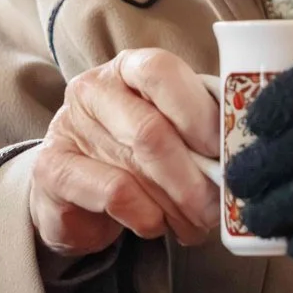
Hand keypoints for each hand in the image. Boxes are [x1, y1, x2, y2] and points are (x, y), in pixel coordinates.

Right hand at [28, 47, 221, 258]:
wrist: (78, 193)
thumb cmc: (137, 155)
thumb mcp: (173, 133)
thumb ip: (202, 131)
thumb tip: (240, 151)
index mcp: (130, 69)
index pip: (161, 72)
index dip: (198, 113)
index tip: (224, 151)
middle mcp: (94, 89)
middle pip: (151, 130)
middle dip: (193, 177)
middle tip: (216, 207)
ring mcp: (69, 127)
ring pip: (136, 168)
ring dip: (175, 205)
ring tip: (194, 223)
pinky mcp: (52, 169)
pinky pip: (112, 193)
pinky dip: (145, 216)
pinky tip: (154, 224)